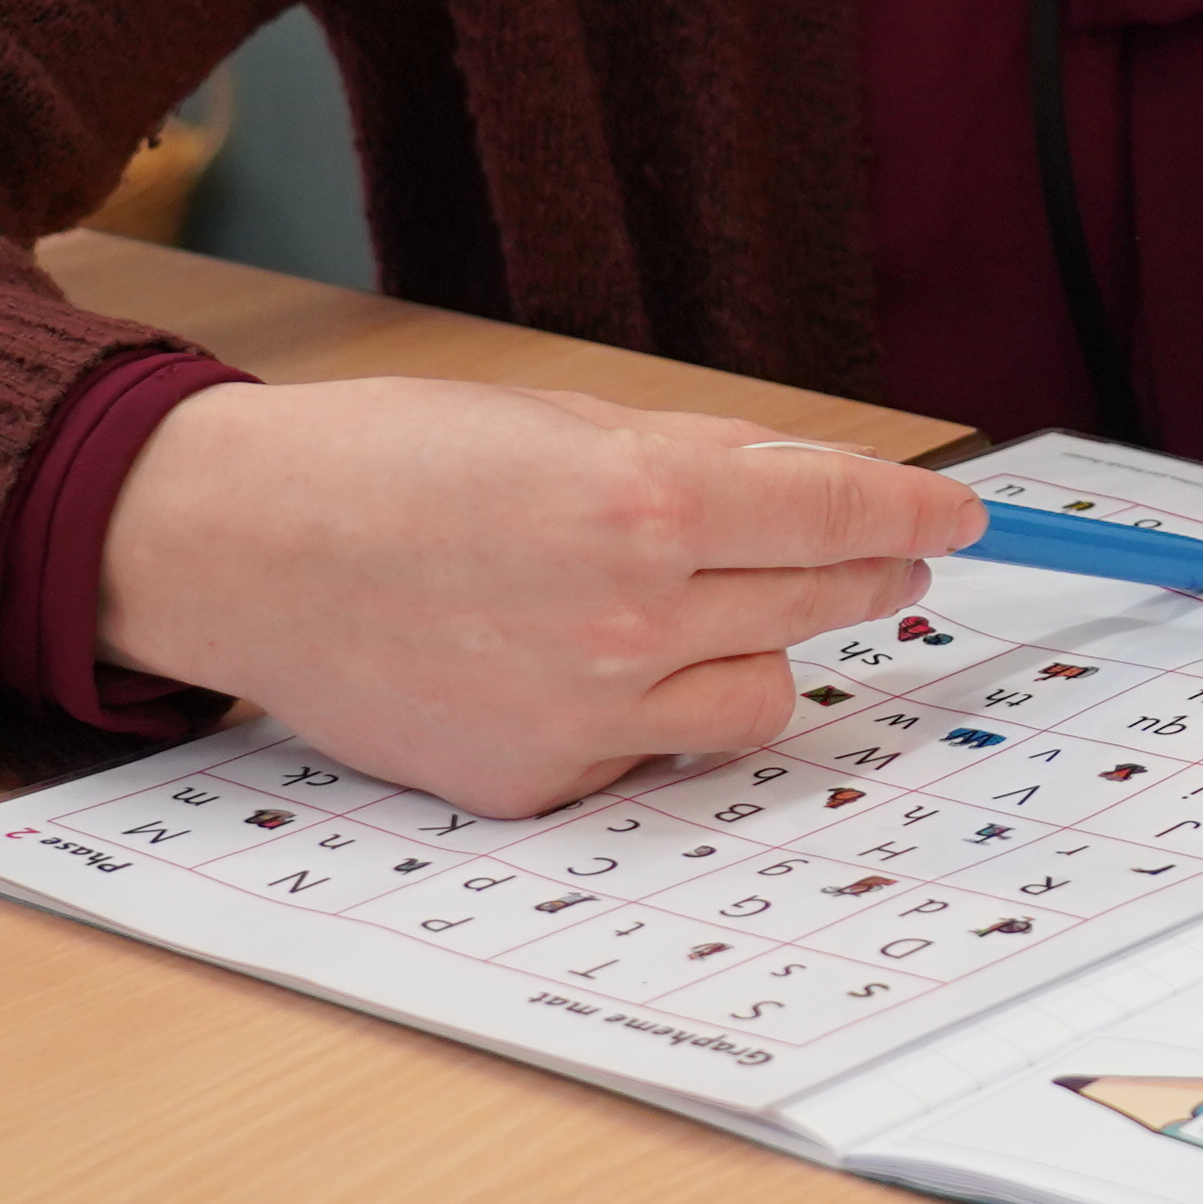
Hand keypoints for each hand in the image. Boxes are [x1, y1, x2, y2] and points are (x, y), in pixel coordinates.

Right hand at [94, 376, 977, 815]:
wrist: (241, 549)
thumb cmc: (387, 463)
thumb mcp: (561, 420)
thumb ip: (701, 456)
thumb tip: (818, 480)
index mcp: (643, 501)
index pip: (839, 509)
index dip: (917, 513)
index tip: (961, 519)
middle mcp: (629, 617)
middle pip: (819, 603)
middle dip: (867, 574)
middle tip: (886, 560)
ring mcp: (585, 713)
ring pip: (760, 701)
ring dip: (763, 652)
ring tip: (718, 613)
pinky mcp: (537, 783)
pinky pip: (654, 755)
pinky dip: (652, 715)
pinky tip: (590, 665)